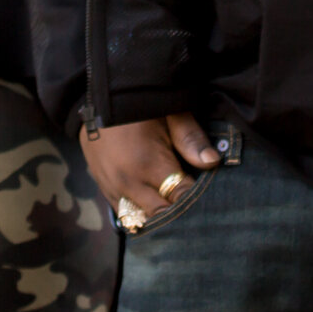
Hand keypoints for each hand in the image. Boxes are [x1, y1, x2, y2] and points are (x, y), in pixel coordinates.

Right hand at [80, 113, 219, 216]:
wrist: (99, 92)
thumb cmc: (141, 101)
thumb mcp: (170, 112)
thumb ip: (191, 138)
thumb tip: (213, 162)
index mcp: (147, 164)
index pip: (180, 199)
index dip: (197, 202)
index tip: (210, 201)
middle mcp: (127, 181)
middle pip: (159, 215)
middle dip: (178, 214)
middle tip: (195, 208)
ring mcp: (110, 185)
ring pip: (138, 219)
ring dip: (155, 215)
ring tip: (172, 205)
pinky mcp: (100, 183)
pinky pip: (121, 210)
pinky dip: (137, 210)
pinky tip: (150, 200)